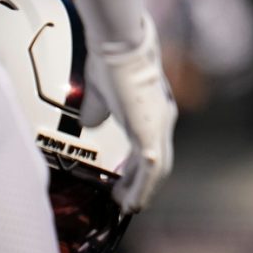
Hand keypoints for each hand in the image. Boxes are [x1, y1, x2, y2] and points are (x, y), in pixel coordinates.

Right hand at [98, 17, 177, 212]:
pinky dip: (142, 189)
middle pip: (159, 163)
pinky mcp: (150, 132)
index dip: (140, 167)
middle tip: (126, 201)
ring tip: (127, 207)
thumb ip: (98, 110)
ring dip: (142, 191)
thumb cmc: (111, 61)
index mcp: (154, 110)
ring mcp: (160, 126)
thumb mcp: (100, 92)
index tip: (126, 182)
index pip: (152, 146)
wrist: (120, 45)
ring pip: (157, 171)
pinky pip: (149, 171)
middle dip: (142, 184)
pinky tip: (131, 204)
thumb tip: (90, 124)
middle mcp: (163, 120)